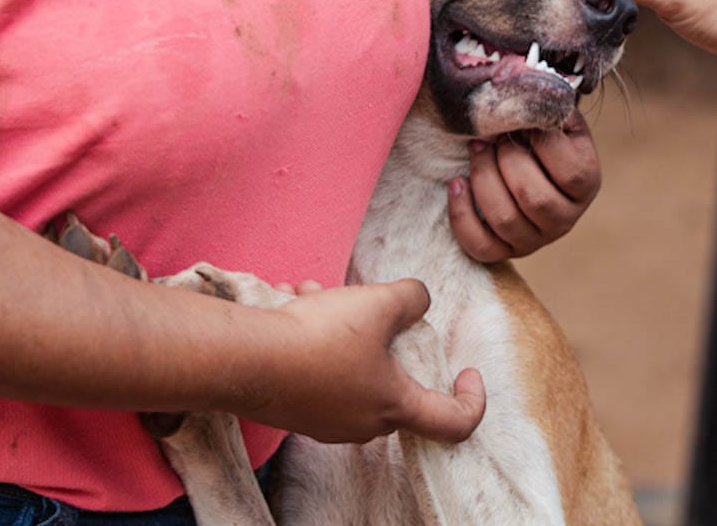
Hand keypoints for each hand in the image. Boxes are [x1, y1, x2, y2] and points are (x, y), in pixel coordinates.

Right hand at [235, 278, 485, 443]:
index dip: (472, 400)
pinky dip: (312, 335)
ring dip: (341, 326)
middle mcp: (362, 423)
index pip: (453, 422)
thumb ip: (412, 298)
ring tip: (318, 292)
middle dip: (386, 337)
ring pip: (349, 366)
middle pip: (394, 383)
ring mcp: (325, 420)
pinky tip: (293, 299)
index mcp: (393, 407)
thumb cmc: (319, 338)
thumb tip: (418, 300)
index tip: (467, 372)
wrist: (244, 359)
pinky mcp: (294, 408)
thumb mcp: (379, 302)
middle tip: (368, 305)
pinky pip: (317, 368)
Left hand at [448, 109, 600, 260]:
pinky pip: (481, 246)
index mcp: (586, 184)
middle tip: (492, 138)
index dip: (540, 144)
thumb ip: (550, 109)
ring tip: (475, 151)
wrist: (524, 163)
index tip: (521, 124)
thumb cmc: (538, 137)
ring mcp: (536, 239)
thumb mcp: (554, 120)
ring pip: (505, 220)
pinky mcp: (505, 252)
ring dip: (483, 179)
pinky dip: (462, 215)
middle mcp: (566, 218)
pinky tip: (457, 184)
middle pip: (534, 198)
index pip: (569, 172)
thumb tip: (535, 94)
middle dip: (505, 161)